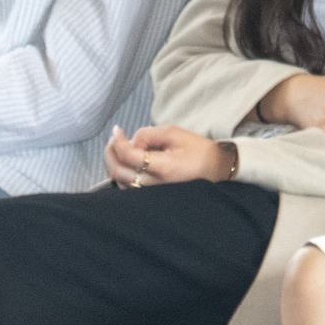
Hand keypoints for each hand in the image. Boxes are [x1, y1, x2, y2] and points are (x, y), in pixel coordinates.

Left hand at [104, 124, 228, 186]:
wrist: (215, 169)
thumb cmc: (198, 150)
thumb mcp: (176, 134)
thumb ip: (150, 134)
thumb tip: (131, 139)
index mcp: (162, 167)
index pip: (130, 156)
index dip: (119, 142)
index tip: (117, 129)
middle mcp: (154, 183)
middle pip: (118, 171)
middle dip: (110, 152)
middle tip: (113, 138)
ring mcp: (151, 192)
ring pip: (119, 181)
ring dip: (113, 163)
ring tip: (117, 147)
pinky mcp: (151, 194)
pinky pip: (127, 186)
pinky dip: (120, 172)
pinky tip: (125, 161)